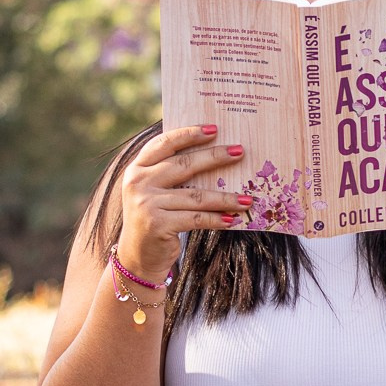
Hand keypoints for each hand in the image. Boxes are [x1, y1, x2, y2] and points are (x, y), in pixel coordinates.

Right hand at [115, 125, 249, 278]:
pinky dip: (217, 219)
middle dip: (215, 157)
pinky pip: (196, 218)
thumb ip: (172, 173)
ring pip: (195, 196)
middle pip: (184, 165)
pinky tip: (233, 219)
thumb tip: (214, 155)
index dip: (189, 134)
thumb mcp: (155, 191)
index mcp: (137, 168)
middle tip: (240, 151)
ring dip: (225, 198)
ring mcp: (147, 204)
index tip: (214, 129)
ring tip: (247, 199)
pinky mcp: (158, 224)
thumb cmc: (155, 218)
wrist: (138, 256)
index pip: (164, 143)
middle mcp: (138, 183)